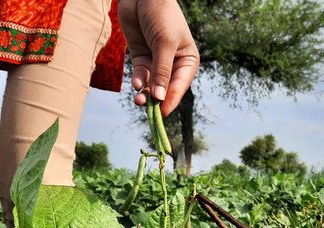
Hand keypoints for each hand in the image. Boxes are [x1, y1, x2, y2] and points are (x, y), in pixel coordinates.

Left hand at [118, 0, 199, 116]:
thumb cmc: (161, 16)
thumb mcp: (164, 44)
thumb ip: (161, 71)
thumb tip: (159, 98)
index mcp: (187, 61)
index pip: (179, 86)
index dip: (170, 100)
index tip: (161, 114)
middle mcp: (173, 65)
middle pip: (164, 89)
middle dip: (155, 99)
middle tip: (146, 108)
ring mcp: (156, 62)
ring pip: (150, 86)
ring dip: (144, 94)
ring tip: (138, 100)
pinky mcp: (141, 58)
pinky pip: (140, 76)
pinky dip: (137, 81)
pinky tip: (136, 84)